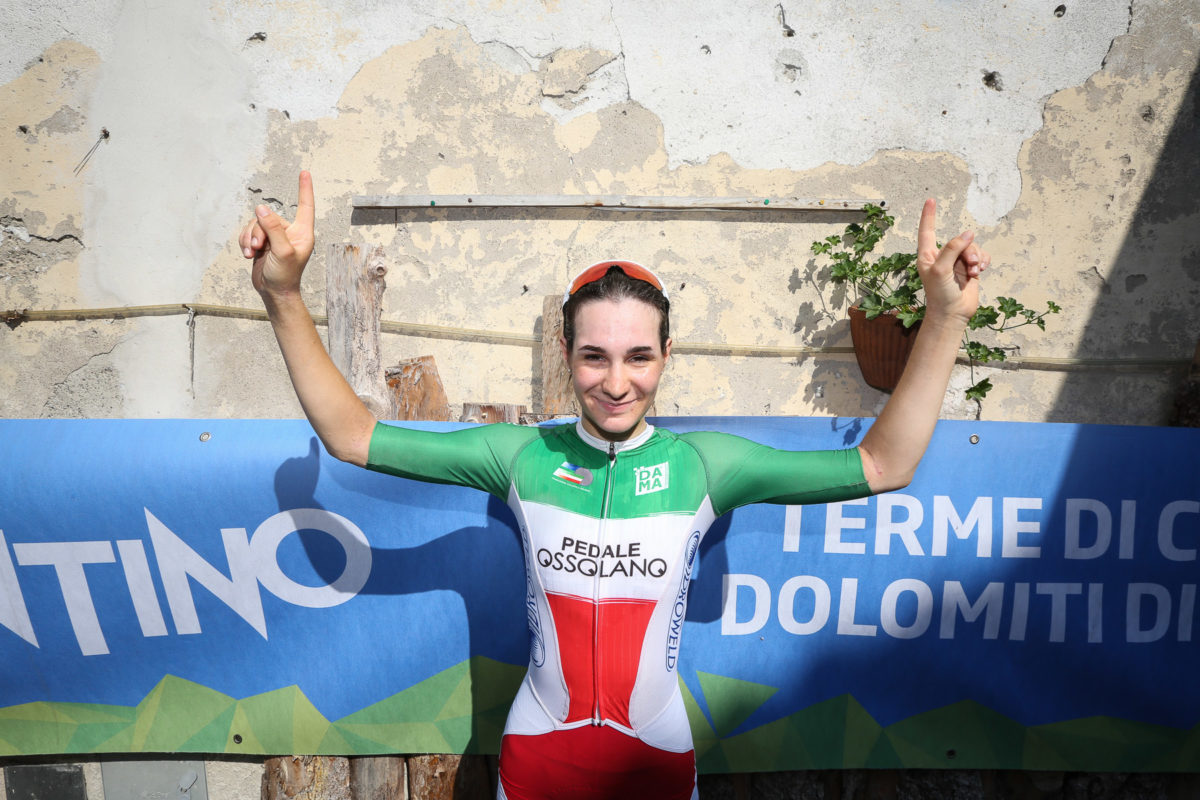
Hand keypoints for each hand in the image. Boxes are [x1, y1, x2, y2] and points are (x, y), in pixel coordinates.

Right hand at [240, 171, 315, 297]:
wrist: (273, 292)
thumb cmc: (285, 276)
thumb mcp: (282, 252)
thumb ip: (273, 229)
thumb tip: (262, 209)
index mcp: (302, 233)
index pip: (305, 206)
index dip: (305, 189)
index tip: (304, 173)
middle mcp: (289, 232)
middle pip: (268, 217)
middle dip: (259, 231)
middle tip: (260, 247)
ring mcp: (274, 237)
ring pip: (255, 224)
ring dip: (250, 238)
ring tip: (253, 252)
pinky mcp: (262, 242)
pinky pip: (248, 232)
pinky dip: (245, 242)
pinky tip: (248, 255)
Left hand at [916, 198, 988, 323]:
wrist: (953, 314)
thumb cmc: (940, 294)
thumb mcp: (941, 270)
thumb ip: (952, 249)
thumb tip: (967, 234)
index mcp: (928, 256)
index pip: (927, 231)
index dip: (929, 216)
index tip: (930, 200)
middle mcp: (942, 256)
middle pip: (959, 240)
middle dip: (968, 250)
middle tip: (970, 265)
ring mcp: (956, 262)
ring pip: (972, 247)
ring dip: (976, 257)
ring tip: (975, 272)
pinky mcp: (969, 268)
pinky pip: (981, 255)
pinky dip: (983, 261)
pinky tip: (980, 272)